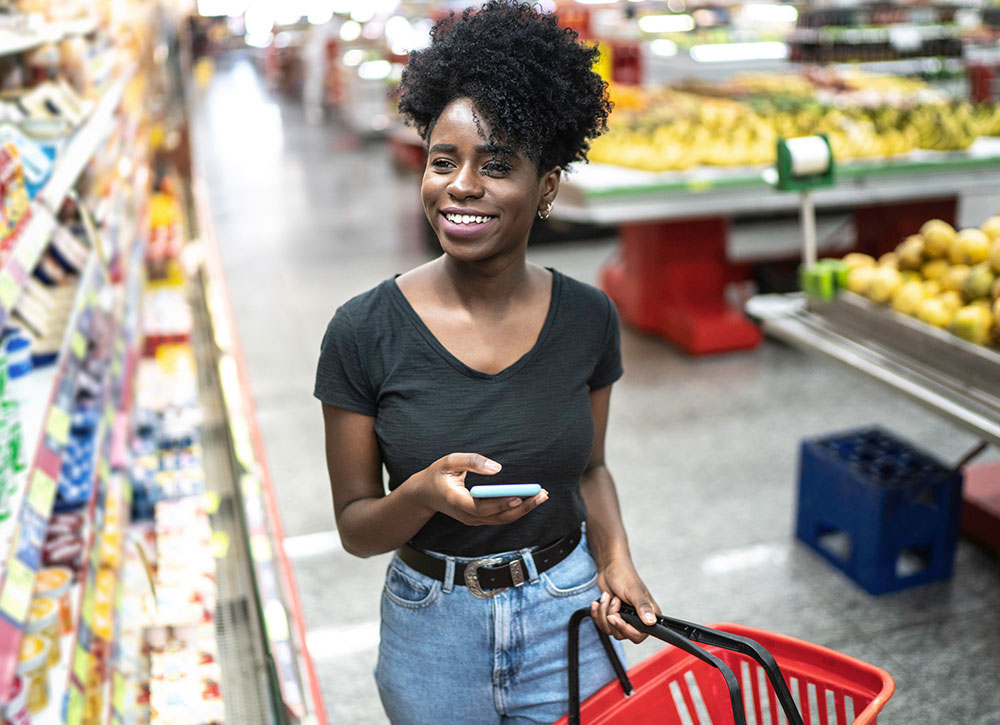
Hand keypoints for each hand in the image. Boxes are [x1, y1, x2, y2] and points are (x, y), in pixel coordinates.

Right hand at [413, 452, 547, 525]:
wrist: (424, 494)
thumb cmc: (437, 475)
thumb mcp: (449, 461)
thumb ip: (472, 461)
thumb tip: (498, 467)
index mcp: (456, 501)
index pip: (481, 508)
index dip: (500, 504)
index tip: (518, 497)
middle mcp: (466, 515)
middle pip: (498, 517)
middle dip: (522, 507)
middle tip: (542, 494)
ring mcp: (472, 519)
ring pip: (502, 519)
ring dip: (523, 509)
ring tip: (542, 496)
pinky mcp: (478, 518)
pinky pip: (500, 517)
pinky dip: (516, 509)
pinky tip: (530, 499)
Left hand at [590, 558, 658, 643]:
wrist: (609, 568)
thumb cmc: (624, 575)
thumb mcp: (633, 590)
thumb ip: (642, 607)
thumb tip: (651, 622)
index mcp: (647, 615)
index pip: (638, 635)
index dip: (625, 629)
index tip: (615, 617)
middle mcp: (636, 619)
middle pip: (621, 634)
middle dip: (611, 617)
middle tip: (613, 600)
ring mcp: (623, 619)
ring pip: (609, 630)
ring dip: (603, 612)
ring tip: (607, 597)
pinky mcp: (611, 617)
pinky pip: (601, 625)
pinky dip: (596, 613)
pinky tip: (598, 602)